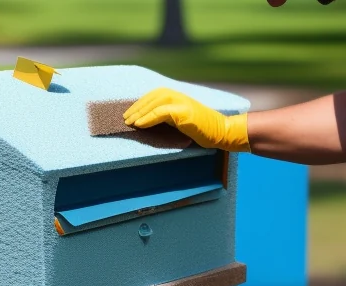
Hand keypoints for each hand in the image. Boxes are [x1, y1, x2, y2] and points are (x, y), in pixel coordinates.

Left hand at [123, 87, 250, 151]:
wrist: (221, 131)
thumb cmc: (200, 129)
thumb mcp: (179, 120)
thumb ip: (165, 116)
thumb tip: (145, 121)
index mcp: (176, 96)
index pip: (153, 95)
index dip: (139, 103)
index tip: (128, 113)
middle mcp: (177, 95)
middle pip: (151, 97)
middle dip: (136, 107)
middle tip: (124, 118)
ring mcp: (181, 102)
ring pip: (154, 103)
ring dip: (139, 112)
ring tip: (129, 122)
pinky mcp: (183, 111)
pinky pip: (160, 112)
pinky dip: (148, 118)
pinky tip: (139, 125)